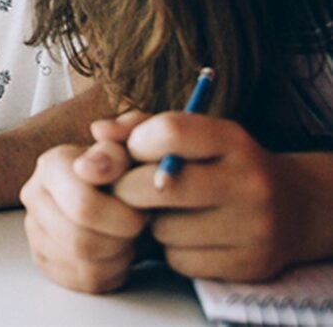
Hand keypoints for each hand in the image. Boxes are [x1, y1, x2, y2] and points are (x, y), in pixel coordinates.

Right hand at [20, 111, 149, 292]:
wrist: (120, 192)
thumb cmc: (130, 170)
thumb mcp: (136, 143)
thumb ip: (127, 131)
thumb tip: (100, 133)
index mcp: (52, 164)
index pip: (83, 206)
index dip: (124, 216)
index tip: (142, 209)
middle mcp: (34, 195)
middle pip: (81, 241)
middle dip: (122, 240)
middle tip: (138, 226)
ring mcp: (36, 229)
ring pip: (83, 264)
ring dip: (118, 256)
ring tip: (129, 237)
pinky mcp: (44, 258)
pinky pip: (82, 281)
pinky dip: (110, 272)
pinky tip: (117, 252)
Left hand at [113, 114, 316, 281]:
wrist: (292, 207)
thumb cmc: (221, 163)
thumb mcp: (193, 135)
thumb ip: (140, 127)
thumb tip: (98, 132)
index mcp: (232, 140)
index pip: (169, 132)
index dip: (136, 143)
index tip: (133, 153)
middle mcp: (248, 182)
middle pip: (157, 187)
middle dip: (129, 189)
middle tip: (130, 189)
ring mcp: (253, 226)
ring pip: (163, 229)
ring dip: (152, 223)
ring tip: (168, 213)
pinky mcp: (248, 265)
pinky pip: (179, 260)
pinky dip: (172, 250)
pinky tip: (187, 237)